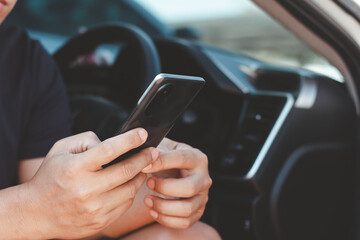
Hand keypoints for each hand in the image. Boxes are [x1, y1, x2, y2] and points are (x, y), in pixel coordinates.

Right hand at [24, 128, 158, 238]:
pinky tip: (129, 184)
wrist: (35, 213)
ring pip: (130, 189)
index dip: (130, 139)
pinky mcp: (100, 222)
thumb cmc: (50, 177)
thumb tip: (113, 143)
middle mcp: (86, 190)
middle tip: (153, 151)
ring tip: (143, 167)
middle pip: (127, 171)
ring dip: (141, 175)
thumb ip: (87, 140)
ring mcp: (94, 209)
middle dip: (145, 158)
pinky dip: (131, 192)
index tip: (143, 134)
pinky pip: (125, 204)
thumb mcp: (61, 149)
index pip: (109, 149)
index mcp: (75, 168)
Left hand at [142, 138, 211, 228]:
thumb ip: (156, 151)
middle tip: (148, 183)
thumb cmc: (167, 159)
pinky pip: (184, 222)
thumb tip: (148, 157)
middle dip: (164, 188)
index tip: (144, 166)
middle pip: (189, 188)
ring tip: (147, 200)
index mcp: (197, 158)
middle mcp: (204, 178)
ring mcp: (203, 197)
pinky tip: (153, 211)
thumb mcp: (163, 148)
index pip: (181, 159)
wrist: (174, 172)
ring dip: (163, 207)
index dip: (162, 163)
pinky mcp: (197, 212)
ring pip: (187, 209)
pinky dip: (166, 219)